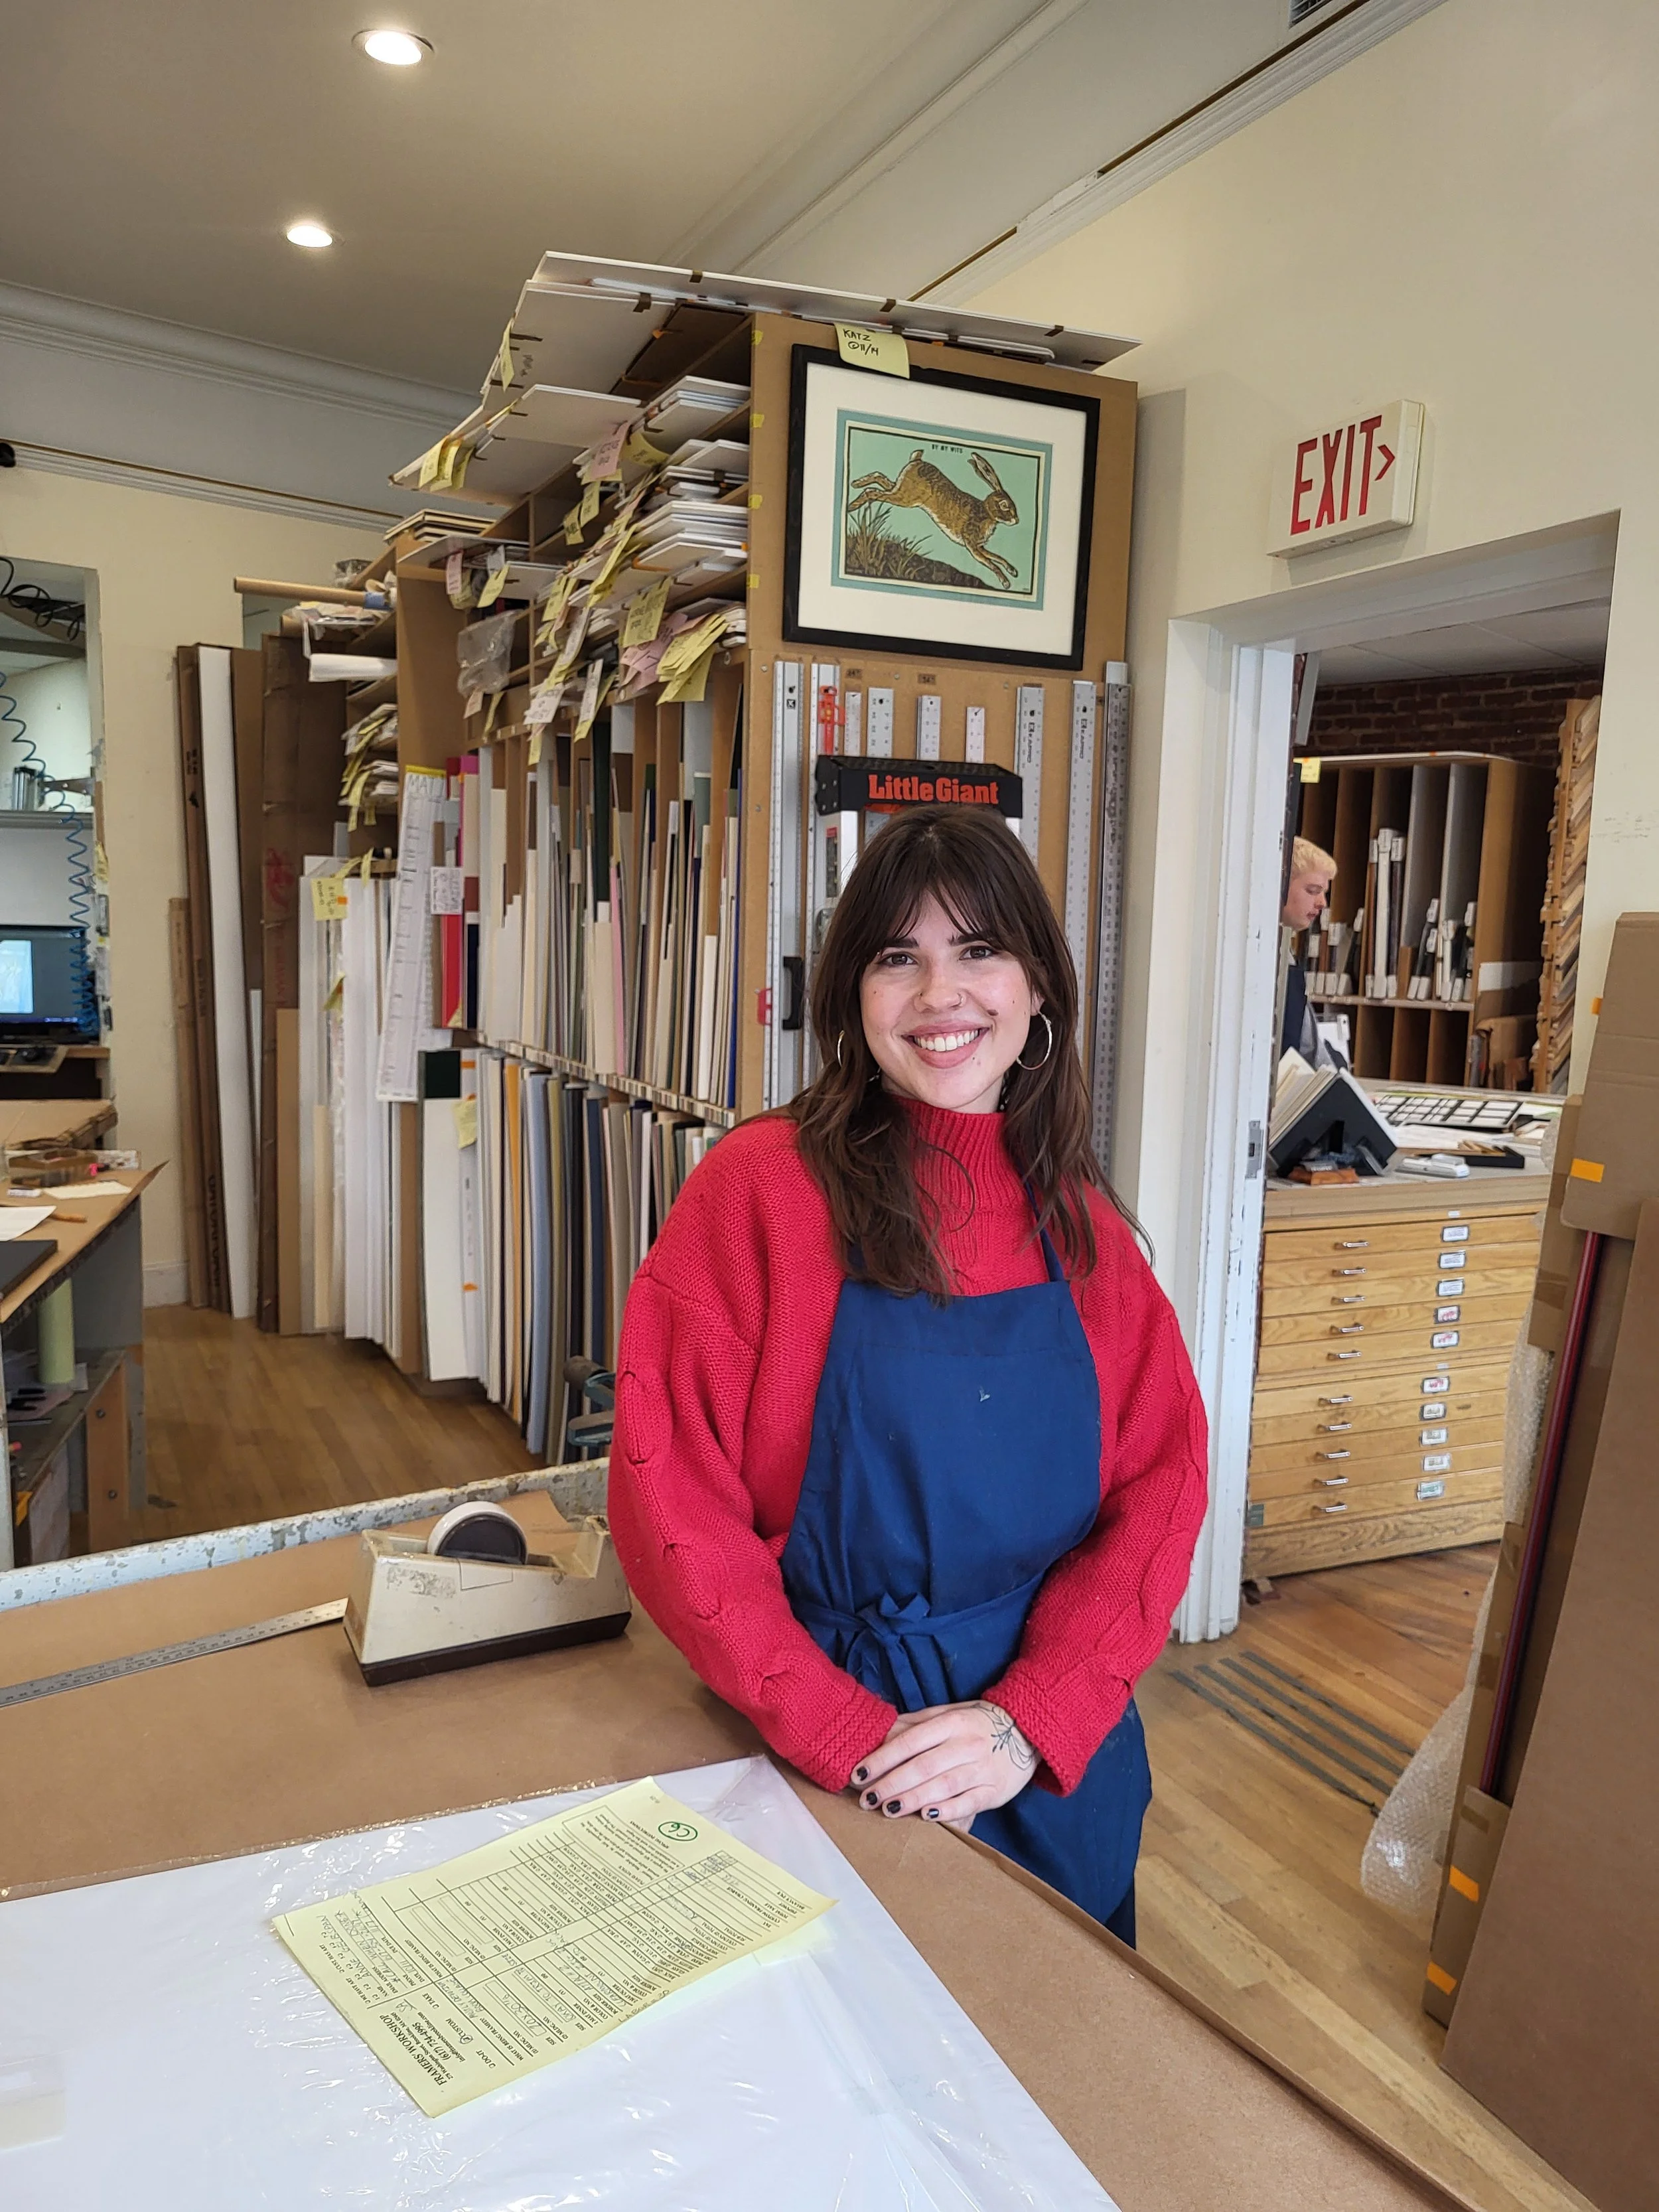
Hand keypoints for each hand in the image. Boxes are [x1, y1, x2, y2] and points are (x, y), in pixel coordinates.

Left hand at [849, 1700, 1037, 1829]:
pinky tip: (926, 1816)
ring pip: (944, 1786)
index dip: (883, 1758)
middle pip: (924, 1766)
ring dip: (913, 1799)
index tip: (859, 1773)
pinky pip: (969, 1803)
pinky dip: (947, 1811)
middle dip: (891, 1783)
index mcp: (952, 1722)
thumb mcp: (948, 1714)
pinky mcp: (995, 1791)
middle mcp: (967, 1744)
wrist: (1026, 1732)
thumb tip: (878, 1736)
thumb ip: (915, 1724)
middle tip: (867, 1798)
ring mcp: (983, 1768)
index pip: (911, 1741)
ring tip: (888, 1810)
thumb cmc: (977, 1723)